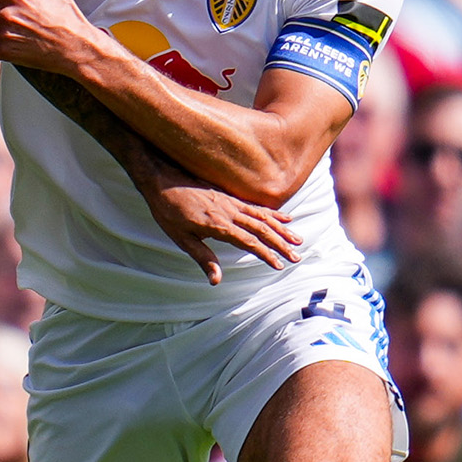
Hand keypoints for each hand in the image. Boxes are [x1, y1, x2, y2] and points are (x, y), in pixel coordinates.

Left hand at [138, 157, 299, 283]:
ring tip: (298, 239)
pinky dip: (273, 212)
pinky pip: (256, 206)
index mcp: (219, 225)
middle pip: (261, 229)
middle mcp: (229, 212)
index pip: (248, 242)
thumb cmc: (169, 212)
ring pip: (263, 217)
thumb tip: (216, 281)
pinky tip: (285, 216)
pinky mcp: (230, 197)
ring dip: (282, 229)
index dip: (265, 254)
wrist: (163, 180)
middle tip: (296, 258)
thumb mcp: (182, 239)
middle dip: (281, 244)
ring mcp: (231, 203)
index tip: (278, 265)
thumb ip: (203, 258)